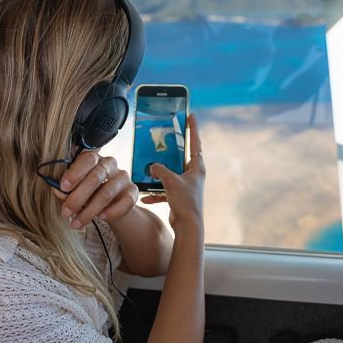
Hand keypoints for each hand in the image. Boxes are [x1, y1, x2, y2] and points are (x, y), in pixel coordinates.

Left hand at [54, 152, 138, 229]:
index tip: (63, 187)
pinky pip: (125, 202)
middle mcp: (110, 164)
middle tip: (66, 213)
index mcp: (94, 158)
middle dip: (78, 197)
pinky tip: (100, 218)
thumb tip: (58, 191)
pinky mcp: (133, 191)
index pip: (87, 159)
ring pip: (107, 193)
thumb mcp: (74, 189)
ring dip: (90, 210)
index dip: (74, 173)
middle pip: (95, 177)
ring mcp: (123, 177)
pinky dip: (112, 212)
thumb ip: (67, 189)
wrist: (110, 203)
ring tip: (77, 223)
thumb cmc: (88, 192)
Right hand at [142, 114, 205, 233]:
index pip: (195, 142)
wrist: (187, 227)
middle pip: (180, 157)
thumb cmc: (185, 203)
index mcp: (197, 167)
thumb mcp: (171, 181)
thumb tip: (152, 166)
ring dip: (159, 174)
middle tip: (161, 138)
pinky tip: (145, 196)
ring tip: (147, 168)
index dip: (192, 128)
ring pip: (170, 174)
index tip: (190, 115)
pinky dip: (155, 193)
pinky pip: (164, 190)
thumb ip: (160, 169)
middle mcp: (193, 175)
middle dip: (169, 150)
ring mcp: (186, 186)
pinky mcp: (178, 197)